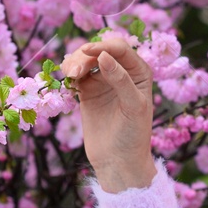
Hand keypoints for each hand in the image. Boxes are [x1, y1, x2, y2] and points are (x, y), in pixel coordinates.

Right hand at [59, 35, 155, 191]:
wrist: (118, 161)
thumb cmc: (134, 135)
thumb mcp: (134, 106)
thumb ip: (121, 80)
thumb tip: (104, 55)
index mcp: (139, 71)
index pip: (120, 48)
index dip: (104, 46)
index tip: (88, 52)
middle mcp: (121, 72)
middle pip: (99, 50)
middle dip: (85, 55)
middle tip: (75, 72)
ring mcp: (103, 80)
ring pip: (85, 59)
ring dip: (75, 62)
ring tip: (71, 77)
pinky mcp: (87, 91)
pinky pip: (76, 73)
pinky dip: (69, 72)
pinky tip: (68, 81)